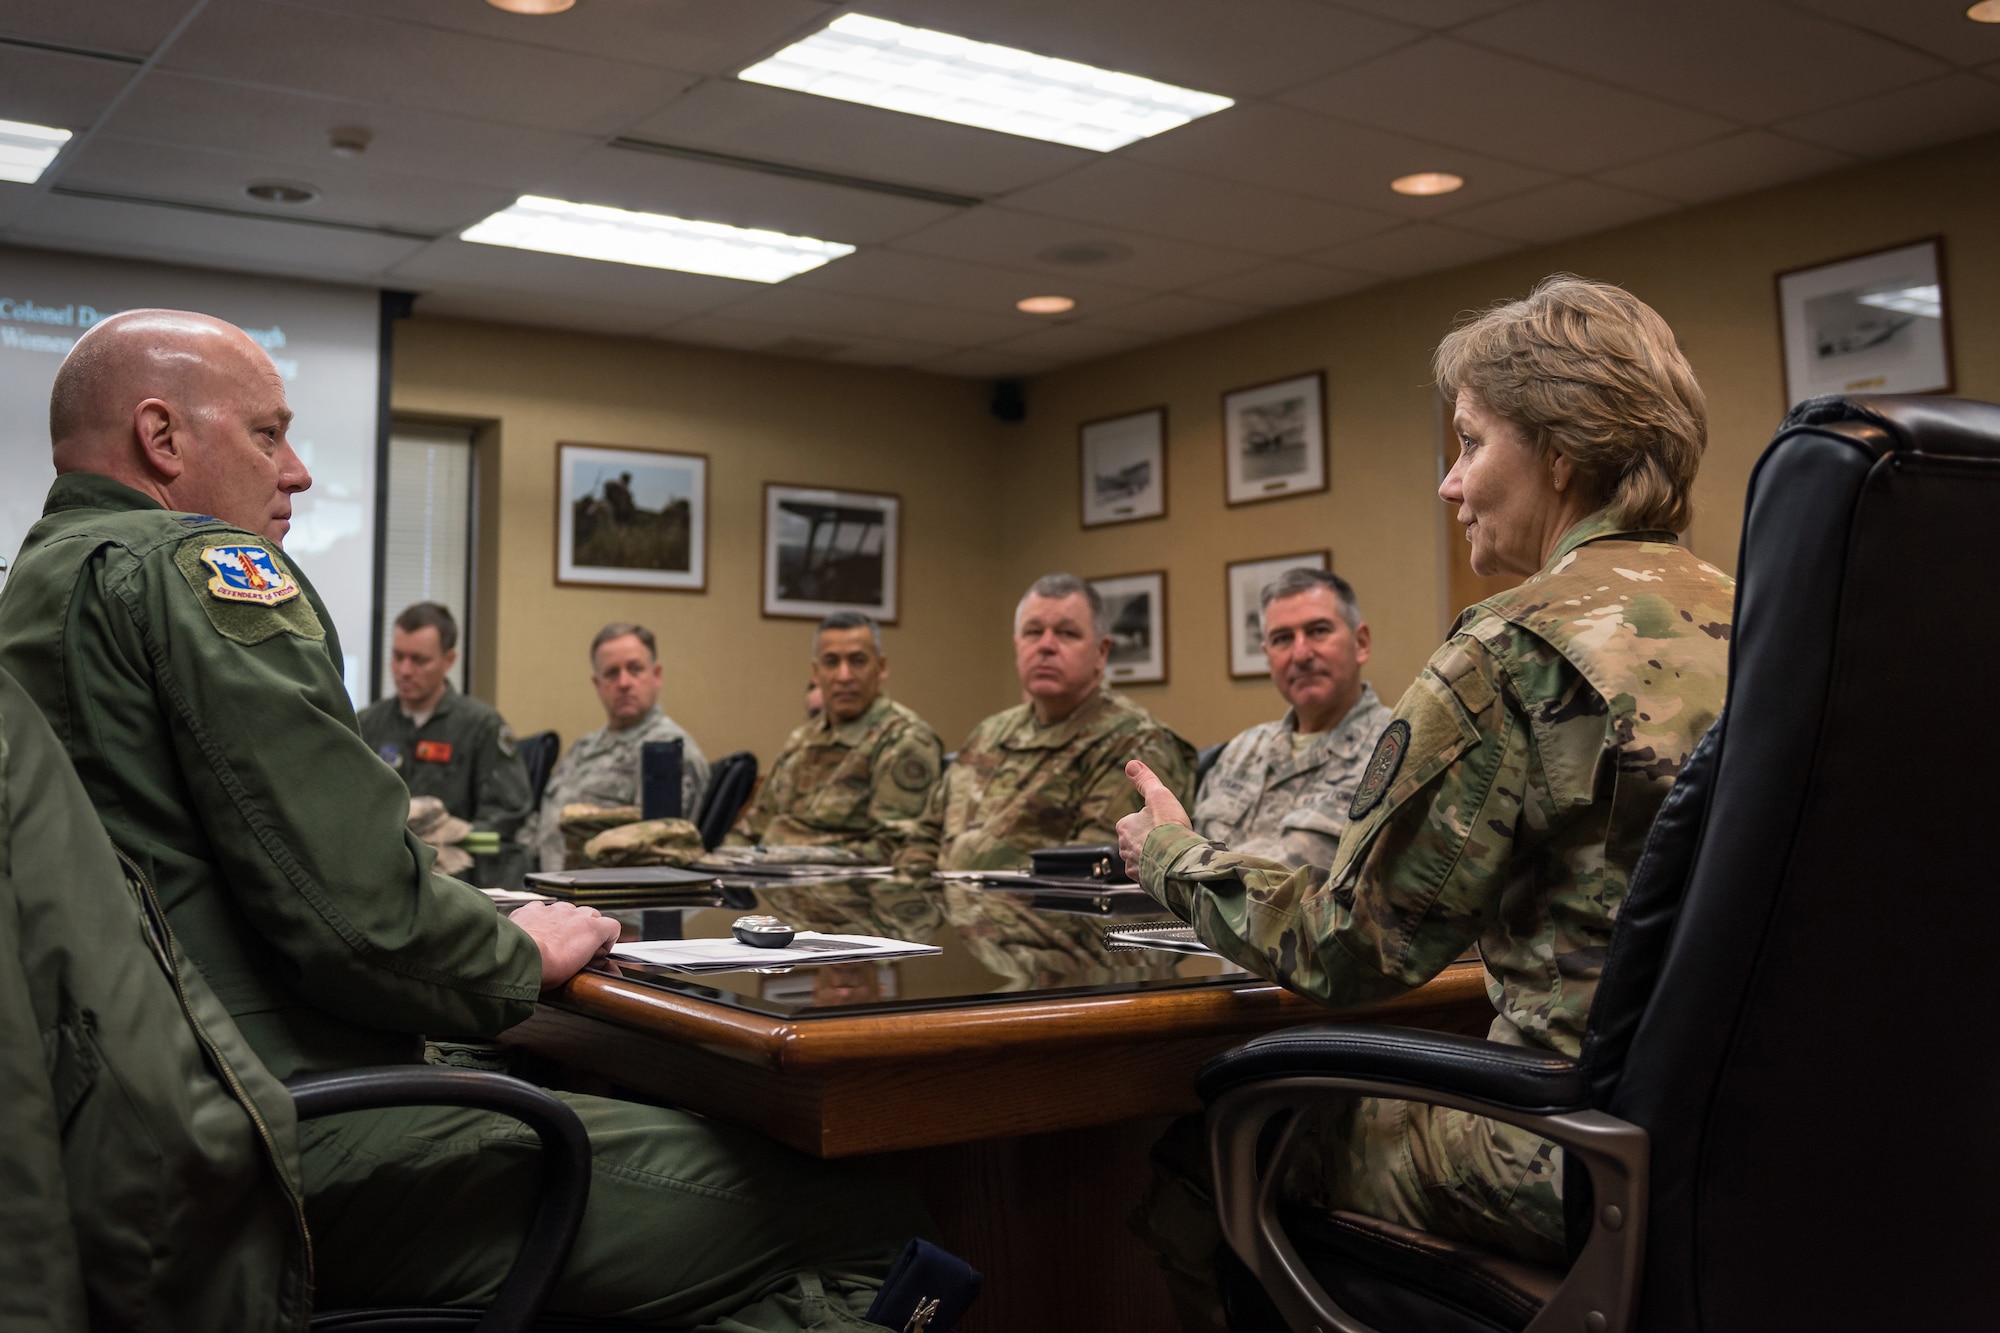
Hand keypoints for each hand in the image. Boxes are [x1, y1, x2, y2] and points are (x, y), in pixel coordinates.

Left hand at [509, 900, 621, 989]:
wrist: (518, 958)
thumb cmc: (547, 967)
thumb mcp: (578, 973)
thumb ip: (595, 965)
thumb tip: (607, 970)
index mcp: (591, 928)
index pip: (613, 927)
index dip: (607, 942)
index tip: (597, 953)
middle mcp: (574, 914)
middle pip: (591, 915)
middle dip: (587, 929)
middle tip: (577, 949)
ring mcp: (553, 909)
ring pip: (567, 910)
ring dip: (565, 923)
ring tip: (555, 942)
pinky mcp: (532, 910)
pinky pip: (542, 909)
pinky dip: (542, 919)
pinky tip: (537, 932)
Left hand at [1117, 760, 1189, 878]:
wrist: (1178, 862)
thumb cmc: (1168, 828)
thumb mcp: (1158, 795)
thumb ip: (1145, 780)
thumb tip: (1131, 764)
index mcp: (1124, 827)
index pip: (1133, 821)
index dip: (1151, 821)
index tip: (1164, 823)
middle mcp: (1124, 849)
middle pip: (1138, 841)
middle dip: (1151, 841)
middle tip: (1169, 838)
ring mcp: (1133, 868)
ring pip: (1143, 859)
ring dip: (1155, 857)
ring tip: (1172, 854)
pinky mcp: (1144, 883)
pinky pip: (1150, 876)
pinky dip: (1159, 872)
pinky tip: (1171, 868)